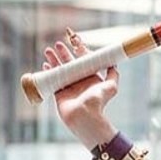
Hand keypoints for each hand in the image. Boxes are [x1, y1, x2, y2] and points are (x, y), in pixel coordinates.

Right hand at [43, 30, 119, 148]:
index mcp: (90, 78)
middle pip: (70, 63)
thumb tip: (114, 63)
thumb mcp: (111, 87)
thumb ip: (113, 75)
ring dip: (54, 59)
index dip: (79, 51)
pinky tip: (46, 64)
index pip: (84, 60)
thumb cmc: (98, 102)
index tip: (75, 43)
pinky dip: (49, 72)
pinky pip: (53, 80)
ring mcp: (69, 86)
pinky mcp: (60, 93)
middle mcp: (80, 81)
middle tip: (58, 44)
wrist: (86, 116)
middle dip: (63, 53)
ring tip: (48, 51)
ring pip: (60, 69)